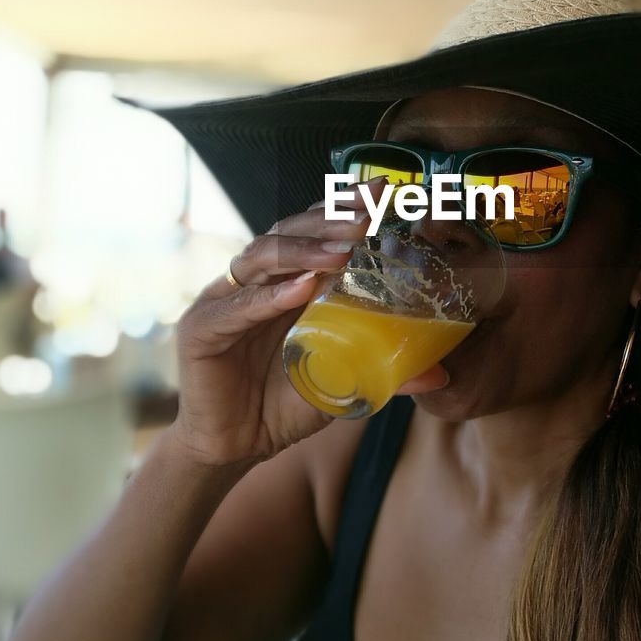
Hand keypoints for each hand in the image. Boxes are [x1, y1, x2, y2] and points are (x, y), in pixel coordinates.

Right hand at [171, 179, 385, 466]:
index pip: (315, 231)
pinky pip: (237, 308)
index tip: (383, 193)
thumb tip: (440, 376)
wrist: (237, 448)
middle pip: (289, 232)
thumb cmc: (286, 405)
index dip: (345, 209)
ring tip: (343, 253)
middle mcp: (254, 281)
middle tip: (368, 216)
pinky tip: (301, 289)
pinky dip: (269, 297)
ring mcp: (224, 300)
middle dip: (330, 221)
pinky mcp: (201, 330)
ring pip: (262, 257)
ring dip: (304, 251)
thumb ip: (385, 372)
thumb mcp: (343, 383)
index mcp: (286, 280)